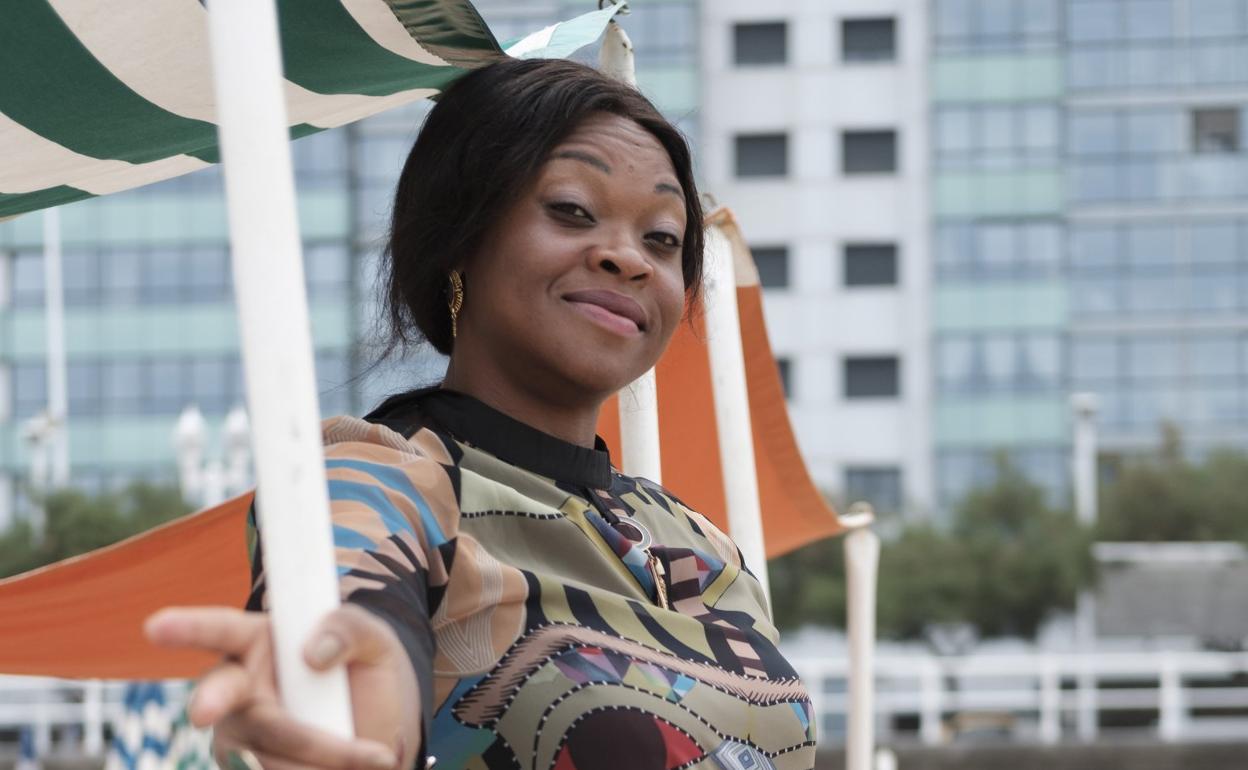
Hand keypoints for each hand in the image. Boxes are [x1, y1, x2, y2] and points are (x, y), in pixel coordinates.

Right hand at [145, 604, 421, 769]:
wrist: (381, 731)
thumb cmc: (366, 674)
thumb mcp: (373, 640)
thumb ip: (349, 628)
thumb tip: (313, 653)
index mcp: (259, 641)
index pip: (220, 630)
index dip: (187, 627)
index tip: (157, 627)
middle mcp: (238, 688)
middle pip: (223, 696)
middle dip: (214, 701)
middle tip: (205, 711)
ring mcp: (238, 735)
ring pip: (261, 750)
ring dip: (317, 757)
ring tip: (372, 757)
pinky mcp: (251, 767)